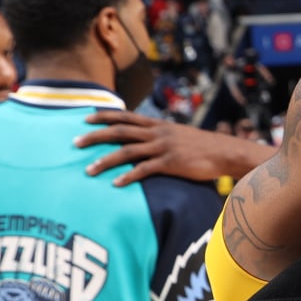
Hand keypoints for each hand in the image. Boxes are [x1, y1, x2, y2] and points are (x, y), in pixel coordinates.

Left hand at [76, 110, 270, 186]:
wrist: (225, 151)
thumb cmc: (202, 146)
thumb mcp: (178, 134)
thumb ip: (159, 135)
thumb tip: (143, 139)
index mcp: (158, 124)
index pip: (125, 116)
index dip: (104, 116)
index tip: (84, 118)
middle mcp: (157, 133)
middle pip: (119, 131)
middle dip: (95, 136)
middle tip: (75, 142)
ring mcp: (164, 148)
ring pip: (127, 151)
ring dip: (106, 160)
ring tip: (88, 170)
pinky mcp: (171, 163)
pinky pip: (145, 170)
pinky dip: (128, 177)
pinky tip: (116, 184)